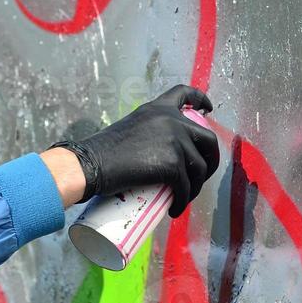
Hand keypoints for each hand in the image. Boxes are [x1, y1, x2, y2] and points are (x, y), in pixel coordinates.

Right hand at [47, 84, 219, 215]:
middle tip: (201, 175)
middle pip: (207, 139)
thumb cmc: (101, 152)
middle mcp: (171, 120)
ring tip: (182, 198)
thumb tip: (159, 153)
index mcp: (158, 109)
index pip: (184, 94)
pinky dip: (182, 201)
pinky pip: (186, 187)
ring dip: (195, 186)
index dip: (201, 100)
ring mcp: (174, 141)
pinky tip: (175, 209)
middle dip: (210, 160)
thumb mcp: (129, 129)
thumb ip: (148, 132)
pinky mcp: (172, 164)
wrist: (91, 163)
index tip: (208, 109)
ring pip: (199, 168)